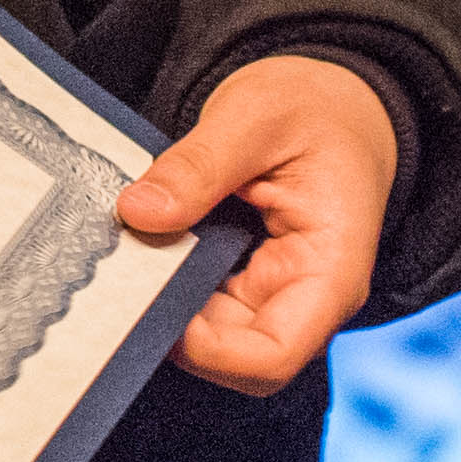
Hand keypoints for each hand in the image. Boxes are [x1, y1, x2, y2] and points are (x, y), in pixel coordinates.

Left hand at [120, 52, 403, 394]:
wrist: (342, 103)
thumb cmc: (316, 108)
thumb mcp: (255, 115)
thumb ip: (198, 164)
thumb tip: (138, 211)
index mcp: (330, 271)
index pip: (271, 357)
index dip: (206, 351)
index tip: (151, 301)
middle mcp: (308, 299)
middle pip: (235, 359)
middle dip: (174, 326)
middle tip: (118, 275)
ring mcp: (278, 295)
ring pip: (213, 339)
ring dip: (167, 306)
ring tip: (125, 256)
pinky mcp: (251, 282)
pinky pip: (205, 307)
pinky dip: (169, 285)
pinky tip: (141, 251)